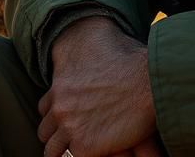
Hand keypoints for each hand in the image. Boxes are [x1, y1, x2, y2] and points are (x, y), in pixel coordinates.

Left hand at [38, 17, 156, 156]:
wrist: (149, 79)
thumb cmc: (134, 61)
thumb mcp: (103, 49)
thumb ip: (90, 62)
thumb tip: (91, 57)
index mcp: (61, 83)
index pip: (45, 106)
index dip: (59, 112)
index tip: (73, 115)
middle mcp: (60, 106)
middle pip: (45, 130)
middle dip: (59, 132)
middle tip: (79, 133)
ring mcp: (70, 127)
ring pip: (52, 150)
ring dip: (66, 148)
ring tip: (86, 144)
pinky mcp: (84, 146)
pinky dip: (83, 154)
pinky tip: (97, 149)